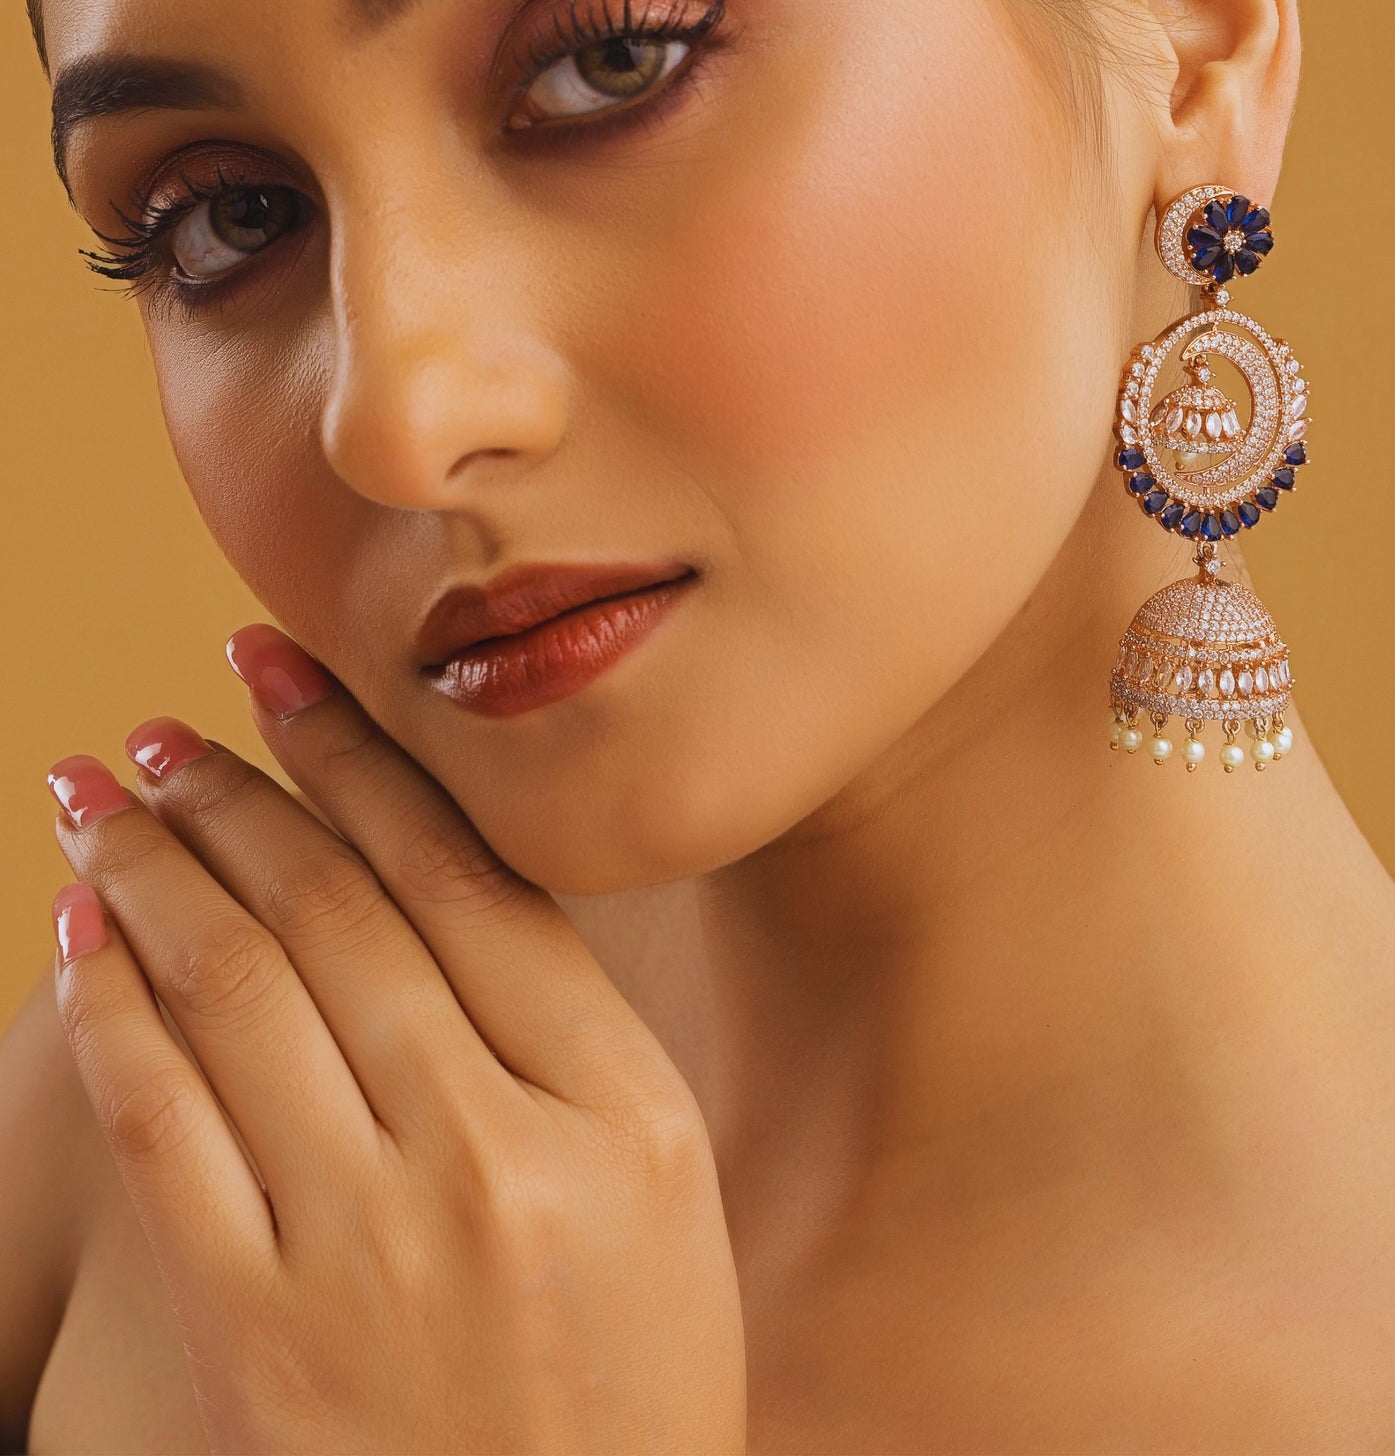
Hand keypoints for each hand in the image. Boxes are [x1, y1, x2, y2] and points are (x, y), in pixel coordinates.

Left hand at [46, 627, 745, 1455]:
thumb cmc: (624, 1379)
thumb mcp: (659, 1186)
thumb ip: (563, 1025)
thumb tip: (426, 858)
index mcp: (621, 1109)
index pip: (463, 878)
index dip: (356, 754)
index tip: (282, 668)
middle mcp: (494, 1158)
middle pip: (336, 913)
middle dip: (233, 789)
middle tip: (166, 721)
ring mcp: (366, 1246)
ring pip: (235, 988)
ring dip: (153, 866)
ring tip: (102, 792)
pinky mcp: (254, 1329)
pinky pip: (160, 1122)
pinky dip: (110, 1006)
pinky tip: (83, 932)